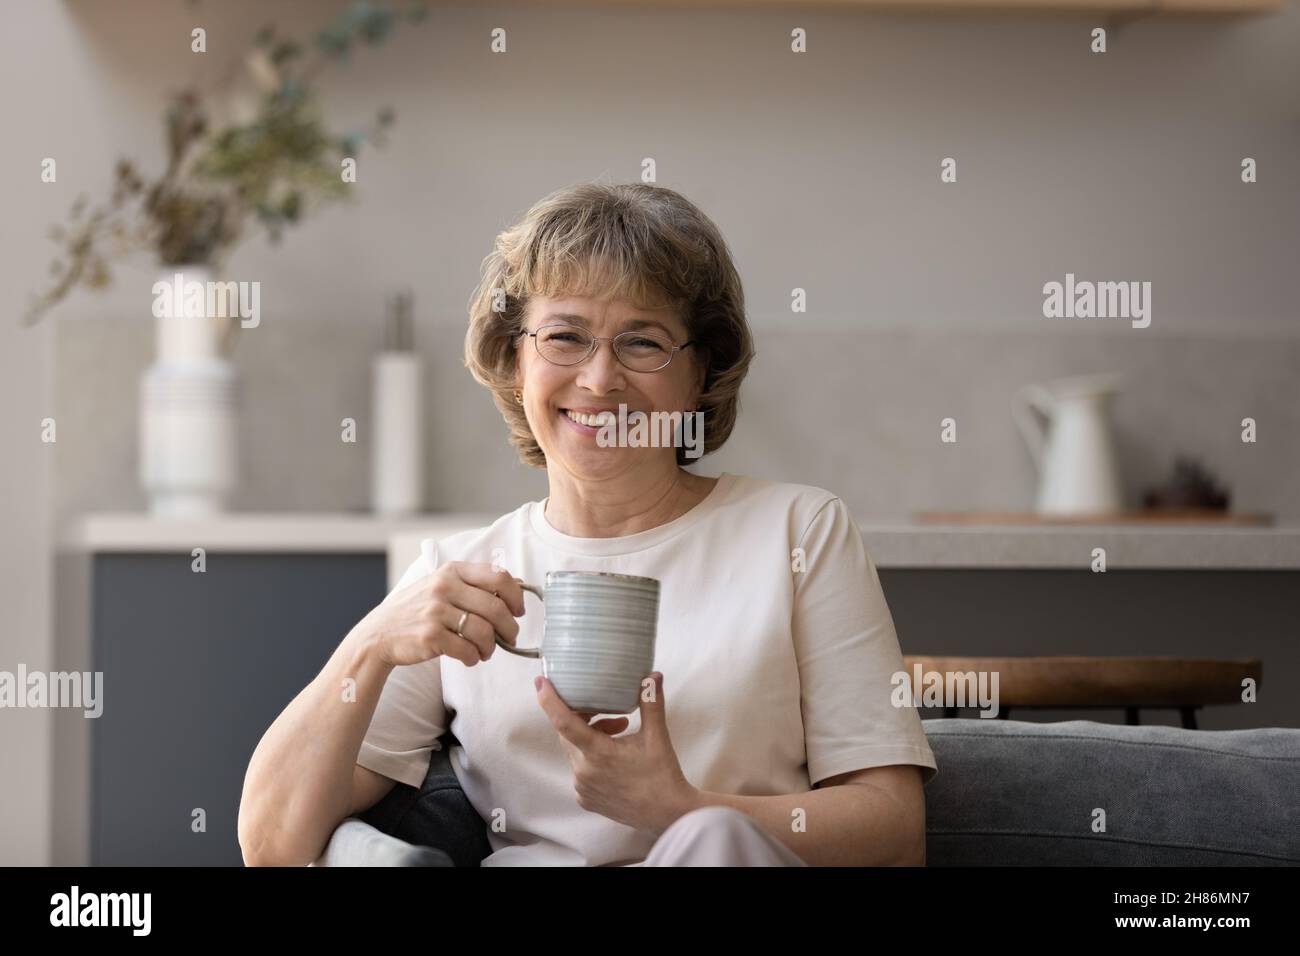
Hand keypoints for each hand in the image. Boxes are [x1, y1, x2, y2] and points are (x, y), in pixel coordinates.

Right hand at [363, 561, 525, 668]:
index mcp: (452, 571)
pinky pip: (467, 650)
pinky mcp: (430, 636)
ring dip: (491, 647)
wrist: (378, 634)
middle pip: (496, 608)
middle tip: (509, 637)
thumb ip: (474, 584)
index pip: (499, 576)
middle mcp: (444, 587)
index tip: (518, 611)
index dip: (516, 596)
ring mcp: (435, 611)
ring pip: (484, 632)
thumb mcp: (441, 586)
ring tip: (486, 651)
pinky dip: (474, 658)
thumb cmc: (416, 610)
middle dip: (509, 628)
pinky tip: (470, 658)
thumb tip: (517, 586)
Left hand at [534, 671, 697, 833]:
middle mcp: (584, 772)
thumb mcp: (657, 736)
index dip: (549, 701)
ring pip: (575, 752)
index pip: (564, 722)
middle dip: (584, 717)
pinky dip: (592, 758)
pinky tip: (615, 759)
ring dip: (590, 738)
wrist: (668, 814)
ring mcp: (583, 788)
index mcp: (598, 753)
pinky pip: (580, 770)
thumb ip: (651, 703)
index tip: (540, 682)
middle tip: (610, 713)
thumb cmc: (662, 775)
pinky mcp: (586, 800)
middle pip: (568, 733)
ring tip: (620, 733)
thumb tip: (653, 675)